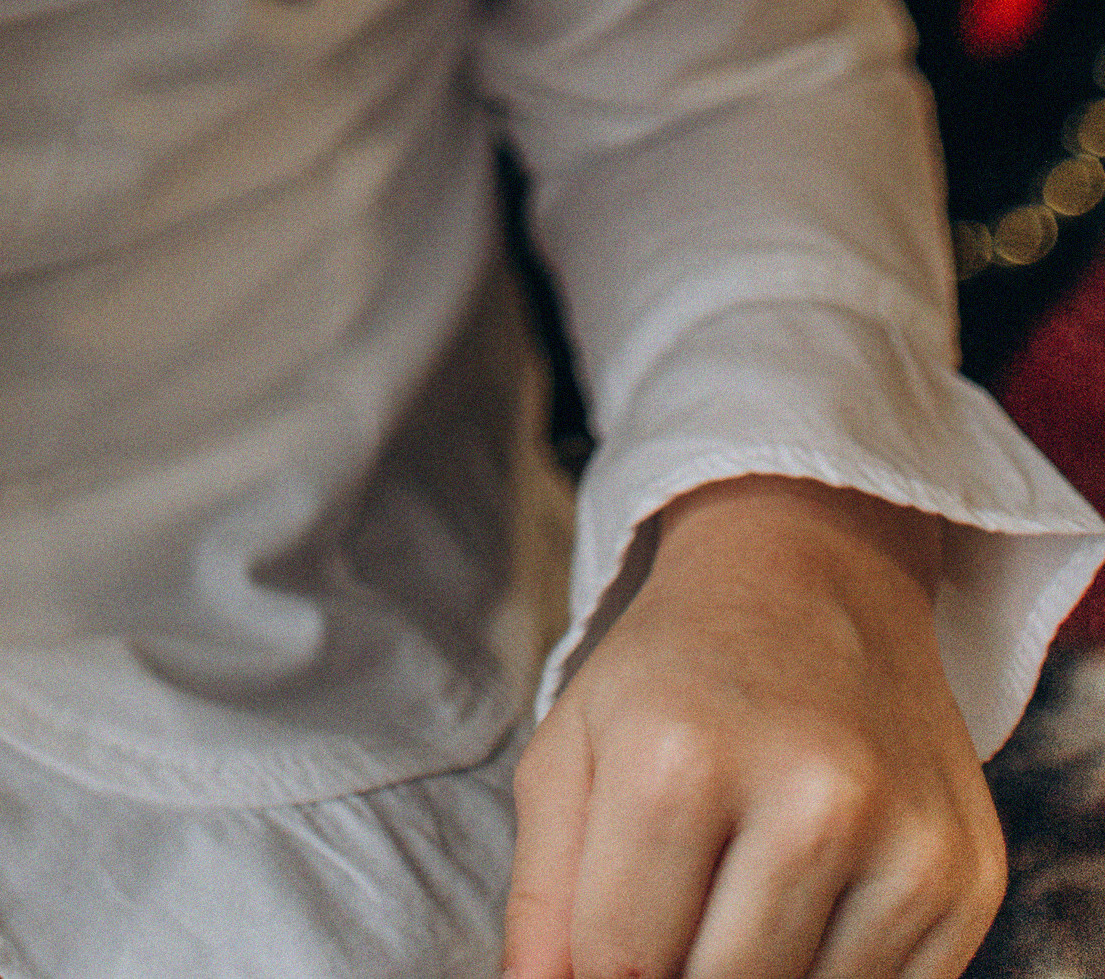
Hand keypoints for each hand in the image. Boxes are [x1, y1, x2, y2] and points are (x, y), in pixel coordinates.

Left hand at [503, 476, 1005, 978]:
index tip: (617, 932)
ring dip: (764, 976)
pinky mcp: (969, 875)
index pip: (620, 965)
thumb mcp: (574, 750)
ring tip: (743, 894)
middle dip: (683, 973)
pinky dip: (837, 975)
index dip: (605, 969)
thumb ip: (545, 896)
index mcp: (681, 760)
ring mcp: (904, 841)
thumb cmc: (674, 673)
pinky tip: (815, 901)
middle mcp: (809, 799)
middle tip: (682, 907)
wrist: (814, 575)